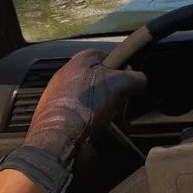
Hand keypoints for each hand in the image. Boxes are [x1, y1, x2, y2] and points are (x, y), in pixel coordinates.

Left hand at [23, 48, 146, 159]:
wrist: (56, 134)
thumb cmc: (88, 104)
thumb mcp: (121, 85)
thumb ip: (136, 78)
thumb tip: (141, 81)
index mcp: (82, 57)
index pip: (110, 57)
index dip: (122, 71)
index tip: (126, 87)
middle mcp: (66, 69)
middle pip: (99, 77)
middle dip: (109, 90)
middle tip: (116, 104)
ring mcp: (56, 89)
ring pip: (87, 93)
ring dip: (97, 104)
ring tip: (102, 118)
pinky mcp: (51, 107)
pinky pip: (75, 107)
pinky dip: (84, 114)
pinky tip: (88, 125)